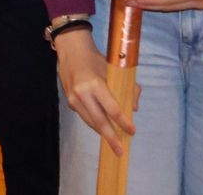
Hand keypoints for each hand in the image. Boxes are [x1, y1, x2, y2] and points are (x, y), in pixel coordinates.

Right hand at [54, 33, 134, 156]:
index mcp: (95, 85)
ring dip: (103, 132)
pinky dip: (95, 123)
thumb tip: (133, 108)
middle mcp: (82, 94)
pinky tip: (103, 127)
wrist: (71, 51)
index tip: (132, 131)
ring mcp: (74, 99)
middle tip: (120, 150)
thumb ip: (127, 88)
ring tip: (114, 142)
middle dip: (111, 137)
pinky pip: (85, 116)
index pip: (112, 109)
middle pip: (99, 121)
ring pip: (91, 122)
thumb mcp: (114, 69)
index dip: (123, 122)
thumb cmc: (95, 59)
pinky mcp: (70, 102)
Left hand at [135, 0, 202, 11]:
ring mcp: (199, 2)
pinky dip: (163, 2)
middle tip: (129, 2)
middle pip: (169, 6)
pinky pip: (176, 3)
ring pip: (172, 6)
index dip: (151, 0)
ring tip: (137, 2)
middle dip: (149, 5)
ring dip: (155, 5)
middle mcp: (199, 1)